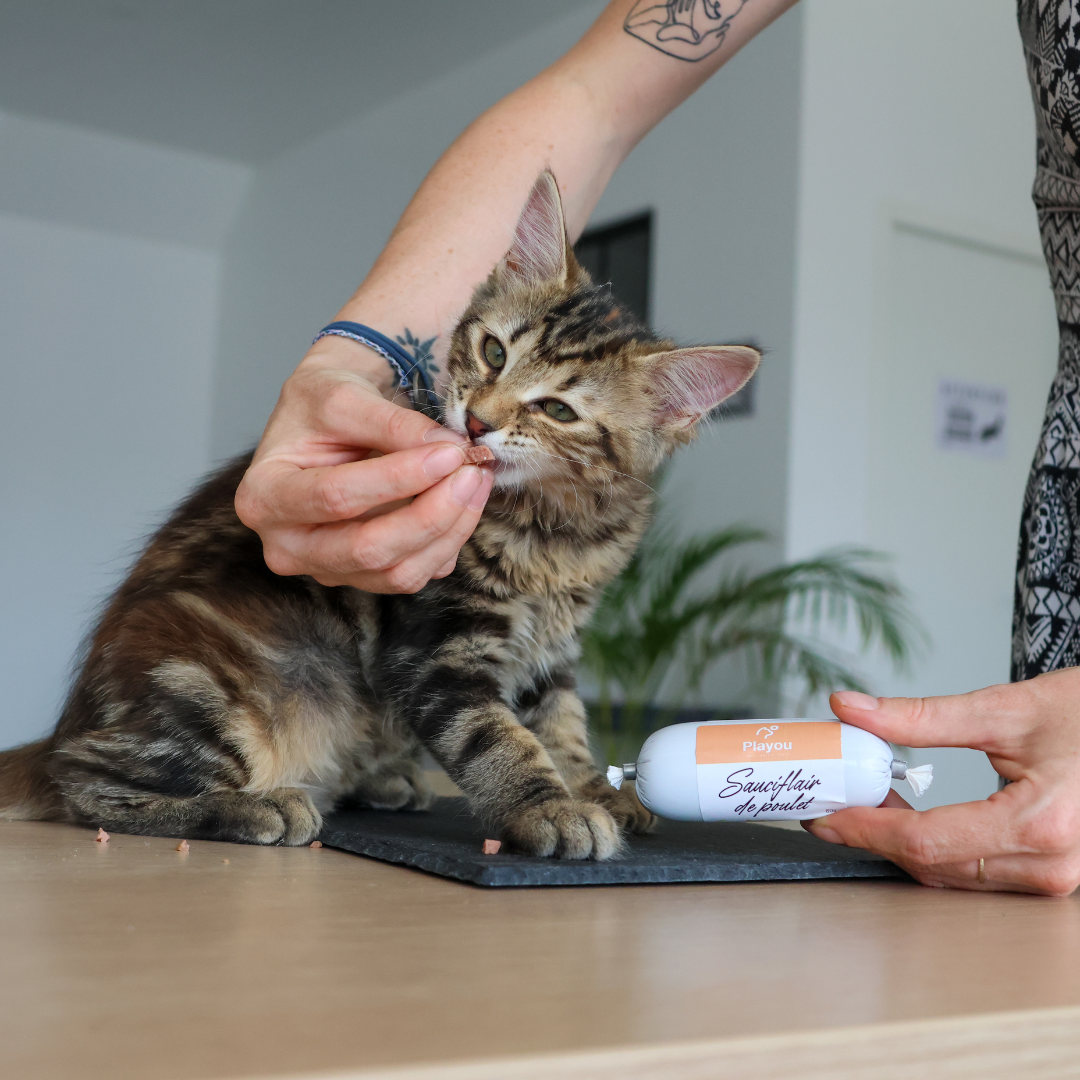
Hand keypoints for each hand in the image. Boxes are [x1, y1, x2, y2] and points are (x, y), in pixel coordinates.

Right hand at [235, 350, 492, 592]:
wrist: (327, 421)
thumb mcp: (345, 397)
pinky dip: (450, 540)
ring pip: (399, 573)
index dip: (398, 478)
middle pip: (367, 549)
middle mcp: (287, 545)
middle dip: (431, 514)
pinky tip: (465, 502)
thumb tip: (449, 449)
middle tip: (472, 471)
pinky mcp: (365, 576)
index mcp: (264, 496)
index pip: (335, 498)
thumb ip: (393, 424)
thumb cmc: (321, 406)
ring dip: (450, 530)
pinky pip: (417, 574)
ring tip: (477, 481)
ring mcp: (327, 568)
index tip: (450, 453)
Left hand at [804, 669, 1079, 895]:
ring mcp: (1056, 877)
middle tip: (832, 802)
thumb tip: (851, 708)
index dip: (866, 828)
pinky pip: (976, 872)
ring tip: (865, 802)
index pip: (927, 840)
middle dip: (874, 835)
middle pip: (934, 865)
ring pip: (952, 875)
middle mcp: (1052, 865)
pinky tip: (906, 816)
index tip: (824, 814)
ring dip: (901, 843)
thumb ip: (920, 716)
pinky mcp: (1051, 874)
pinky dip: (933, 847)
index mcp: (1041, 824)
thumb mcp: (1004, 709)